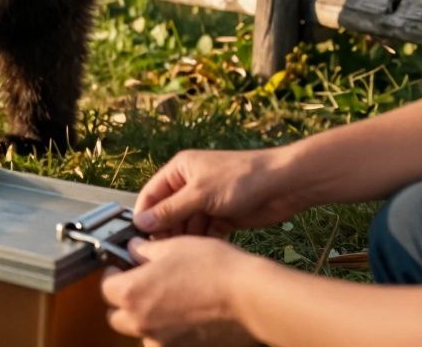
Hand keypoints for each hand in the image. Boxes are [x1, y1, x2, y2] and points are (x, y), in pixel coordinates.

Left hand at [101, 237, 257, 346]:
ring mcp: (163, 342)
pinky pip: (164, 343)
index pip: (106, 288)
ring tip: (166, 302)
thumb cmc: (214, 268)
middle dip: (125, 301)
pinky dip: (167, 333)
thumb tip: (133, 249)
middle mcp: (142, 323)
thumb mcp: (173, 247)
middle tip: (141, 285)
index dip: (113, 275)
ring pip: (140, 333)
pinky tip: (183, 318)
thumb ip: (145, 251)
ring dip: (145, 320)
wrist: (251, 297)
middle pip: (117, 316)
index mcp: (133, 294)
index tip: (122, 268)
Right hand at [134, 148, 303, 236]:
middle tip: (161, 251)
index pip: (151, 194)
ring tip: (181, 253)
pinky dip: (201, 240)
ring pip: (185, 224)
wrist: (285, 185)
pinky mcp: (222, 216)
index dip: (144, 215)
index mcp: (179, 170)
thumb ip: (169, 210)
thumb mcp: (199, 194)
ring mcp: (206, 201)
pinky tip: (200, 252)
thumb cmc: (241, 178)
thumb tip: (141, 224)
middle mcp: (190, 185)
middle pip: (167, 212)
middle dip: (165, 229)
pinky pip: (203, 231)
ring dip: (184, 237)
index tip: (138, 237)